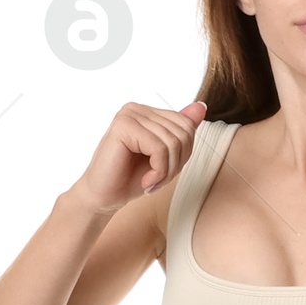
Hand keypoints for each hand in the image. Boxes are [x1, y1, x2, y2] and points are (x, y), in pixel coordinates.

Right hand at [73, 99, 208, 215]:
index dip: (184, 155)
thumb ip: (181, 132)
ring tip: (151, 182)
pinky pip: (159, 148)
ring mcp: (129, 115)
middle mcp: (137, 108)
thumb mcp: (164, 157)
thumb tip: (201, 107)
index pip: (187, 125)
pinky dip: (158, 172)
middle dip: (176, 164)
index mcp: (147, 112)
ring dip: (166, 171)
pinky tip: (146, 181)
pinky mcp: (123, 126)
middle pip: (183, 133)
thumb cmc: (131, 179)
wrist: (104, 197)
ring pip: (172, 142)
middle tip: (158, 180)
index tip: (165, 172)